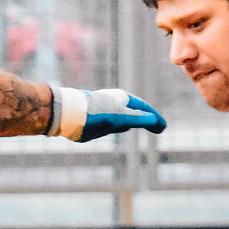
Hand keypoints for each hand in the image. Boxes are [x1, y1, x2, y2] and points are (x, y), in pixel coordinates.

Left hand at [52, 87, 166, 141]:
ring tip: (143, 125)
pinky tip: (122, 126)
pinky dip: (123, 122)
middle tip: (158, 128)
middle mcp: (115, 102)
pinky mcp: (96, 116)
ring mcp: (105, 108)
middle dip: (147, 118)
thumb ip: (136, 119)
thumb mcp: (119, 117)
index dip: (154, 118)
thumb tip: (155, 120)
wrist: (65, 113)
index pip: (144, 109)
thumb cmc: (93, 115)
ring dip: (135, 120)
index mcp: (123, 100)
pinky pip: (114, 118)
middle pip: (136, 110)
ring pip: (125, 114)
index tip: (163, 127)